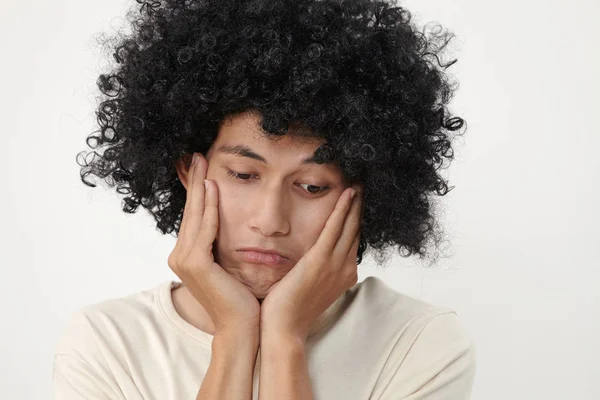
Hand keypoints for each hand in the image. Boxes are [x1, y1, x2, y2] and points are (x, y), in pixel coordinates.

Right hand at [168, 152, 260, 335]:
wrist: (242, 327)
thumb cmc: (240, 297)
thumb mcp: (229, 264)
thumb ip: (222, 244)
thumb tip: (230, 224)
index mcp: (187, 256)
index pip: (193, 217)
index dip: (197, 191)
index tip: (202, 169)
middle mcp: (180, 256)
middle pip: (190, 212)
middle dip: (194, 182)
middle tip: (197, 156)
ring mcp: (184, 260)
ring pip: (195, 217)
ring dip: (200, 189)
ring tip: (202, 164)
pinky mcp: (196, 264)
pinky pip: (204, 230)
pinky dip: (209, 210)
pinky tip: (213, 190)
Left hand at [260, 184, 362, 341]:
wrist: (283, 329)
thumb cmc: (292, 309)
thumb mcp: (312, 287)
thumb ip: (319, 271)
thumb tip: (316, 260)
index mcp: (345, 275)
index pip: (354, 241)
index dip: (357, 220)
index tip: (359, 202)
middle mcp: (346, 268)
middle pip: (356, 230)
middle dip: (361, 208)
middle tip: (364, 185)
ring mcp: (335, 265)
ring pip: (350, 226)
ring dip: (355, 203)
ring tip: (359, 184)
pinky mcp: (320, 261)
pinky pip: (334, 229)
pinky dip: (343, 210)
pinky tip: (348, 194)